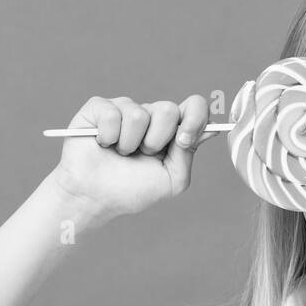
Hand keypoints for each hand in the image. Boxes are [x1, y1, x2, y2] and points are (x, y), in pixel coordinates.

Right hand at [48, 94, 212, 222]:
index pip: (194, 107)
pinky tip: (103, 144)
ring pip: (139, 114)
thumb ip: (189, 153)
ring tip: (120, 153)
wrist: (94, 198)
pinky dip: (108, 137)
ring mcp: (125, 109)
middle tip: (142, 154)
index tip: (184, 140)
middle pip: (169, 109)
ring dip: (129, 143)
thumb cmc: (131, 190)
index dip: (195, 118)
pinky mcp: (100, 108)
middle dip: (156, 140)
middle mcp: (150, 116)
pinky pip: (112, 114)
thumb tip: (211, 129)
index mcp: (171, 131)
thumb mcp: (172, 179)